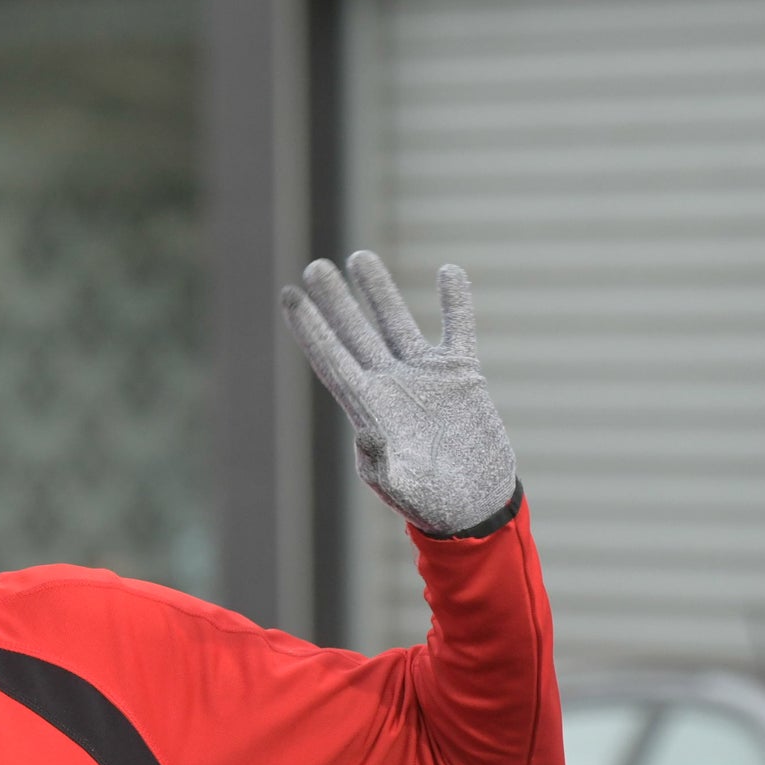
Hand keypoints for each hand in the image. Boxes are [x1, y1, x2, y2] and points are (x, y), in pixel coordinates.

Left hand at [280, 254, 519, 537]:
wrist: (474, 508)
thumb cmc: (432, 506)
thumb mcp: (406, 490)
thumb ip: (386, 468)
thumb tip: (367, 437)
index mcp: (369, 410)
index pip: (334, 360)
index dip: (312, 329)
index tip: (291, 296)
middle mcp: (391, 386)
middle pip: (356, 334)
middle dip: (335, 301)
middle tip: (315, 266)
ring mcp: (424, 378)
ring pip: (397, 323)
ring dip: (379, 291)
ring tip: (359, 256)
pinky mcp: (460, 377)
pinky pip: (458, 331)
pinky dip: (456, 303)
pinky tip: (450, 271)